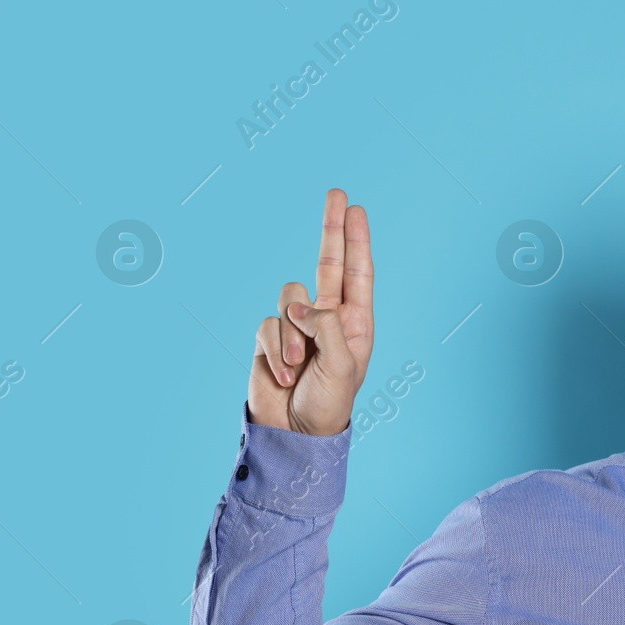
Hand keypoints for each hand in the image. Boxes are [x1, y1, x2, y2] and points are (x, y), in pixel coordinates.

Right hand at [248, 188, 374, 434]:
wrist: (295, 432)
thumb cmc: (329, 402)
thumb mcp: (342, 365)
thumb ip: (326, 327)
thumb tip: (299, 304)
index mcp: (354, 322)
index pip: (356, 273)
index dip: (355, 241)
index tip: (356, 209)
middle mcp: (326, 317)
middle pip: (326, 262)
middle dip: (331, 228)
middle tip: (337, 193)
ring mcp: (296, 325)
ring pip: (289, 296)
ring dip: (292, 332)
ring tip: (298, 364)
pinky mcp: (269, 337)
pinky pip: (268, 323)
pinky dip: (275, 347)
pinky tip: (282, 373)